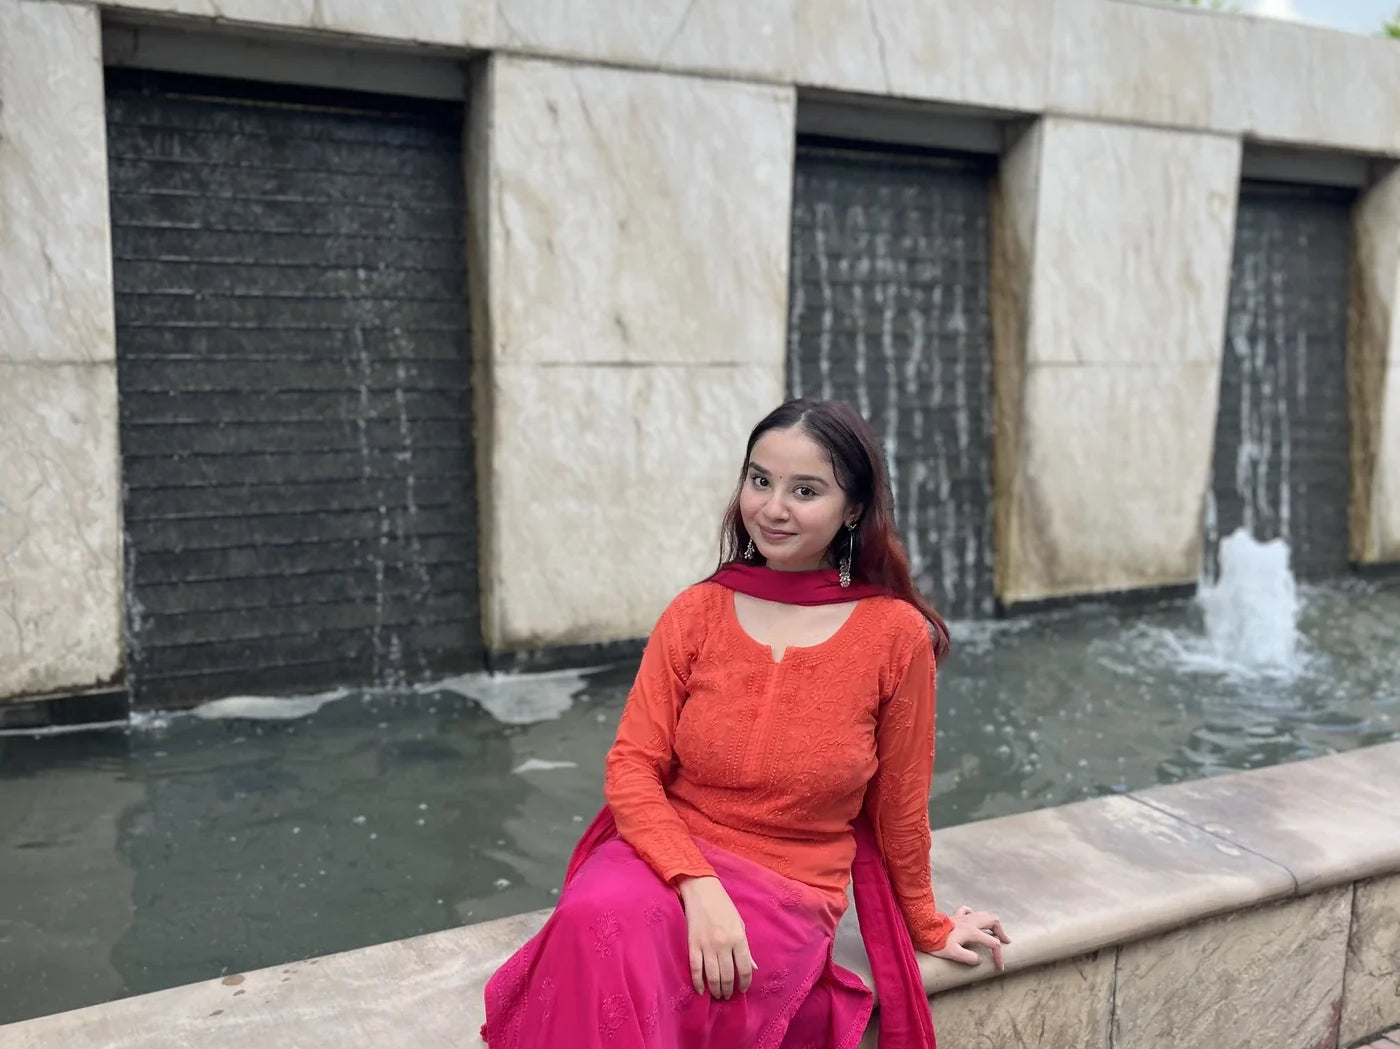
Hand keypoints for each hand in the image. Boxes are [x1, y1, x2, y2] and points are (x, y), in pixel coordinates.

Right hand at [676, 876, 755, 999]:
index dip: (745, 983)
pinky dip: (698, 982)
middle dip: (728, 990)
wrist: (702, 892)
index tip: (742, 989)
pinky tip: (701, 990)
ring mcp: (707, 945)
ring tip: (718, 995)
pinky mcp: (693, 945)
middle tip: (728, 996)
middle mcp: (724, 944)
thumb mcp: (740, 925)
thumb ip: (746, 948)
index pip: (745, 968)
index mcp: (739, 938)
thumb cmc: (724, 907)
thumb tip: (753, 967)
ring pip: (712, 976)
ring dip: (716, 989)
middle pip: (728, 975)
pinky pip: (695, 968)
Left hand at [929, 905, 1010, 971]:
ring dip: (992, 922)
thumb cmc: (937, 943)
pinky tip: (974, 920)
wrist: (923, 930)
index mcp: (972, 932)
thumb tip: (979, 959)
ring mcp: (963, 917)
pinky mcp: (955, 915)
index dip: (999, 956)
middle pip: (993, 921)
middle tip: (1005, 941)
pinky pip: (968, 910)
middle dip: (1001, 931)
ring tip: (995, 932)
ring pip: (983, 914)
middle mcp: (970, 922)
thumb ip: (968, 958)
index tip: (999, 967)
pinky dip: (975, 914)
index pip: (993, 943)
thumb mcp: (953, 954)